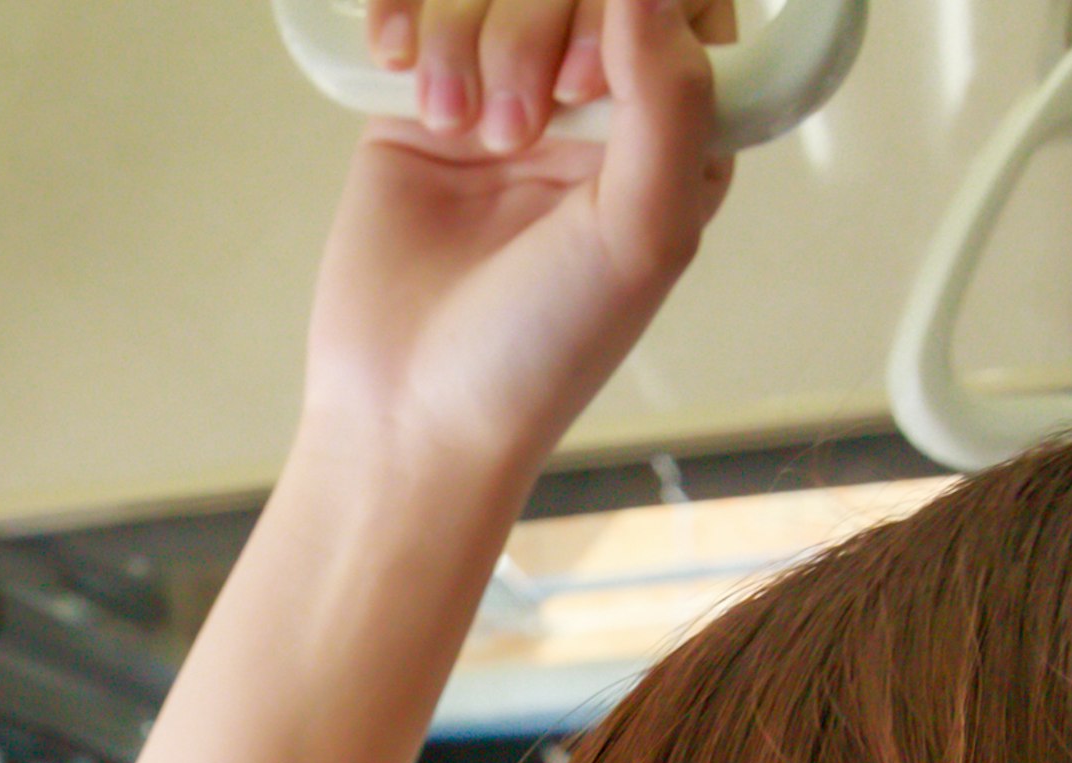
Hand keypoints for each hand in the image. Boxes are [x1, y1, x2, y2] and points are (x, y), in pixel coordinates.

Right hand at [301, 0, 735, 475]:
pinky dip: (407, 17)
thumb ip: (671, 99)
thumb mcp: (643, 232)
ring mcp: (502, 95)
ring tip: (461, 131)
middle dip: (537, 34)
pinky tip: (399, 64)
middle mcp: (592, 104)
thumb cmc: (542, 350)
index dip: (633, 9)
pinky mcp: (420, 105)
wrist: (410, 413)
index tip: (587, 82)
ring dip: (468, 42)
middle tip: (516, 130)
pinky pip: (422, 7)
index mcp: (672, 130)